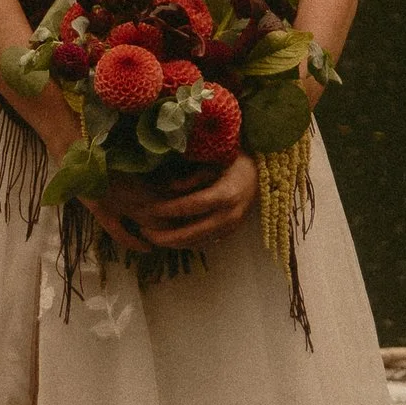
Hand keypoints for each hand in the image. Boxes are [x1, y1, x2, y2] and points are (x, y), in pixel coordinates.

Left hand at [118, 156, 259, 248]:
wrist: (261, 174)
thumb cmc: (236, 162)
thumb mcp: (215, 162)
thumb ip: (193, 177)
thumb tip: (169, 189)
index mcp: (225, 195)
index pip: (191, 206)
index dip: (168, 209)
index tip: (148, 209)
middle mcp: (230, 215)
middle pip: (192, 233)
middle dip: (166, 236)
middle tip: (144, 232)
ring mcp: (232, 227)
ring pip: (198, 242)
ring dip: (174, 243)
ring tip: (153, 237)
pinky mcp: (231, 233)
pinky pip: (206, 242)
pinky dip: (187, 243)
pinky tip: (171, 238)